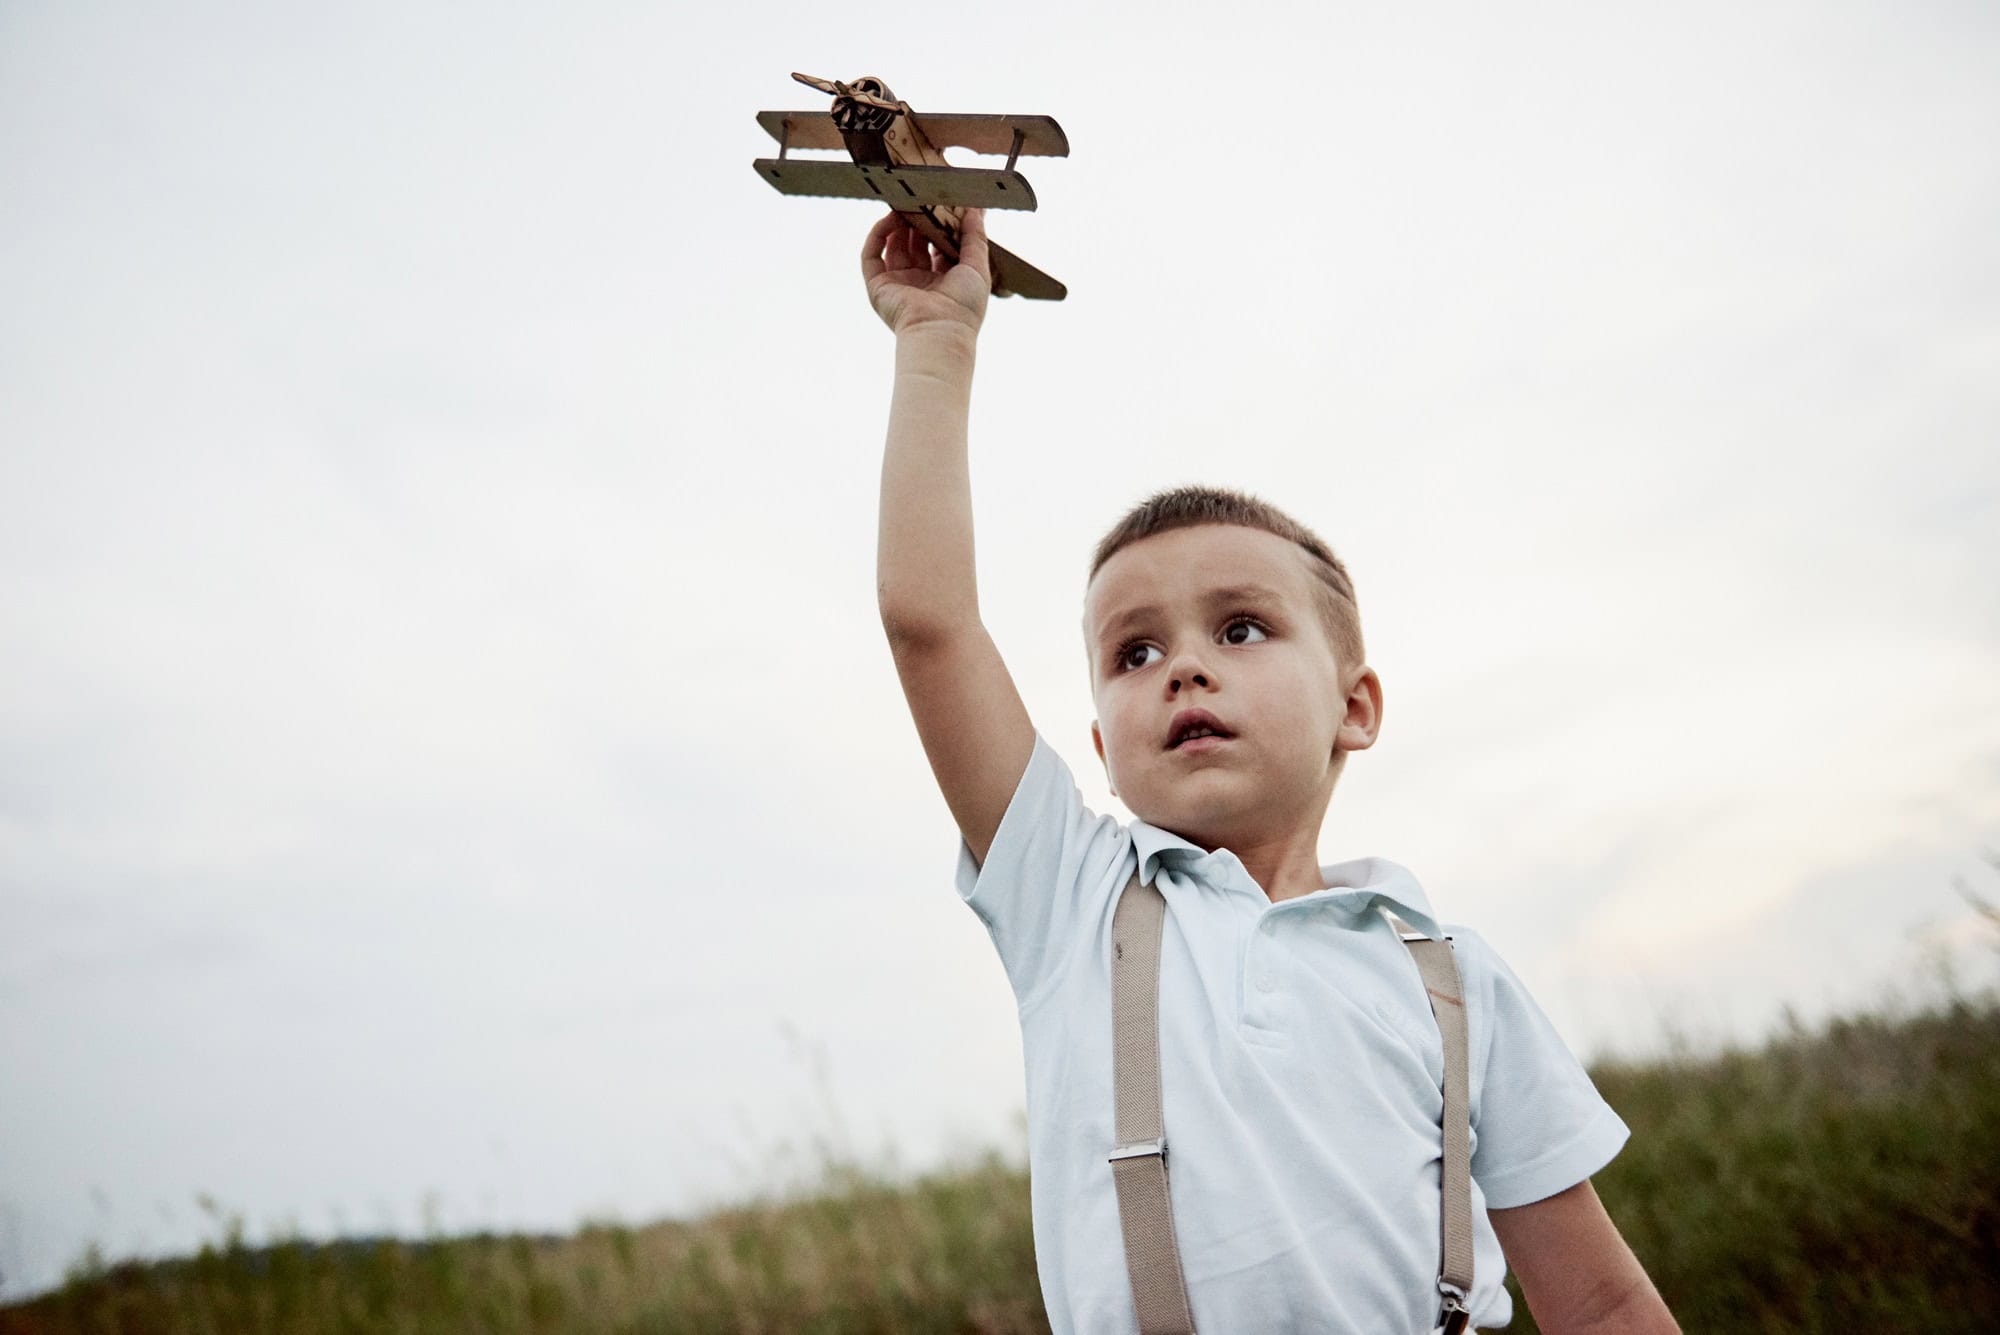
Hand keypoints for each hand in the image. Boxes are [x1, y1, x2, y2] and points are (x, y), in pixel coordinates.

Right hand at [862, 208, 991, 336]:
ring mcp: (898, 284)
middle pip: (915, 243)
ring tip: (905, 202)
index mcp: (945, 281)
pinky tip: (887, 219)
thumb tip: (976, 209)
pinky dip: (877, 236)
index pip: (939, 246)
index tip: (943, 204)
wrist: (939, 332)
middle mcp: (920, 282)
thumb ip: (976, 237)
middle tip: (921, 197)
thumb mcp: (978, 267)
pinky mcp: (878, 287)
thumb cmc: (964, 308)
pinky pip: (871, 256)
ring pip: (893, 246)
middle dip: (918, 220)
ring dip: (897, 223)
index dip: (941, 225)